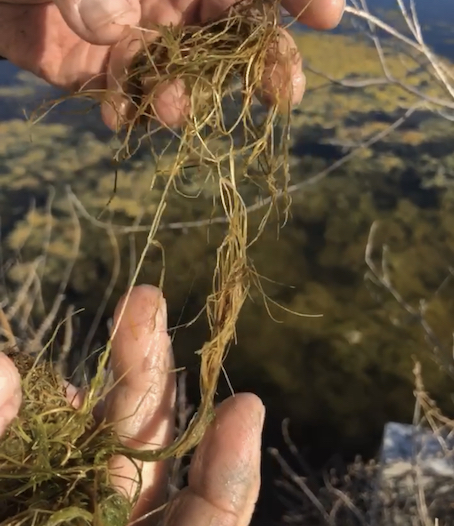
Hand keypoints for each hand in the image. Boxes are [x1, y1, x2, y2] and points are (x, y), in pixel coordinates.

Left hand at [0, 0, 343, 127]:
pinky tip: (122, 116)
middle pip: (242, 22)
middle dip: (264, 58)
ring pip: (195, 69)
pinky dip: (132, 109)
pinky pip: (137, 94)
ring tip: (177, 110)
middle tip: (281, 93)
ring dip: (193, 93)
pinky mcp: (114, 68)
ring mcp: (151, 28)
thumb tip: (119, 26)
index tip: (326, 11)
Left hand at [0, 285, 263, 525]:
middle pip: (124, 431)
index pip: (66, 425)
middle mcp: (86, 508)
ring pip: (172, 467)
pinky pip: (213, 521)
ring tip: (212, 342)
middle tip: (146, 295)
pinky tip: (244, 410)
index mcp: (39, 489)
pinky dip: (233, 474)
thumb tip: (7, 368)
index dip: (87, 372)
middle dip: (140, 362)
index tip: (103, 323)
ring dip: (195, 405)